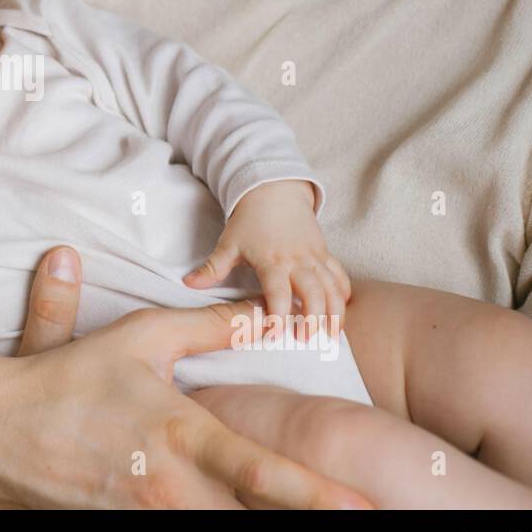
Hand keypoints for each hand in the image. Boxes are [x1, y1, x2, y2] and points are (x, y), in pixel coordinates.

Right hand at [0, 245, 372, 508]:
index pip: (261, 474)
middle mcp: (171, 487)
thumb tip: (262, 310)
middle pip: (253, 522)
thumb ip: (207, 326)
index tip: (362, 506)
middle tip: (361, 519)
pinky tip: (233, 516)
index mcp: (181, 434)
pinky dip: (215, 525)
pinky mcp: (127, 530)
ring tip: (311, 521)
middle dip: (303, 522)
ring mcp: (149, 516)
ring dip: (260, 526)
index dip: (316, 495)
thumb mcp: (138, 336)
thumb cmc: (69, 378)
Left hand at [183, 181, 351, 340]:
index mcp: (271, 261)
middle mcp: (297, 260)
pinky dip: (343, 294)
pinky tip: (341, 312)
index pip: (278, 293)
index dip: (277, 315)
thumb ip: (212, 267)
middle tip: (307, 340)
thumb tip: (189, 283)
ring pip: (332, 287)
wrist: (274, 191)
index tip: (274, 335)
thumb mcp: (229, 243)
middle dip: (314, 319)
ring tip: (332, 336)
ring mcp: (314, 257)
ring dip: (334, 312)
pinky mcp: (325, 253)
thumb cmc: (249, 220)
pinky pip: (339, 275)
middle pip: (313, 293)